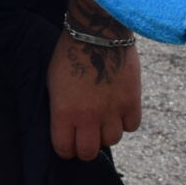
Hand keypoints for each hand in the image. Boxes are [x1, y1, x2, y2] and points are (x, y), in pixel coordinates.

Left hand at [49, 26, 141, 161]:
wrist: (97, 32)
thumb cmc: (69, 55)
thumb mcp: (53, 83)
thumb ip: (60, 109)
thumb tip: (66, 126)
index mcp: (64, 112)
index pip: (64, 148)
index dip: (65, 150)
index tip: (67, 145)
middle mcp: (88, 117)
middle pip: (88, 152)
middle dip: (85, 149)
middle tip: (85, 139)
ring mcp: (112, 111)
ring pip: (112, 140)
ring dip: (106, 134)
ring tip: (103, 122)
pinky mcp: (132, 101)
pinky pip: (132, 126)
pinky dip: (126, 122)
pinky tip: (119, 112)